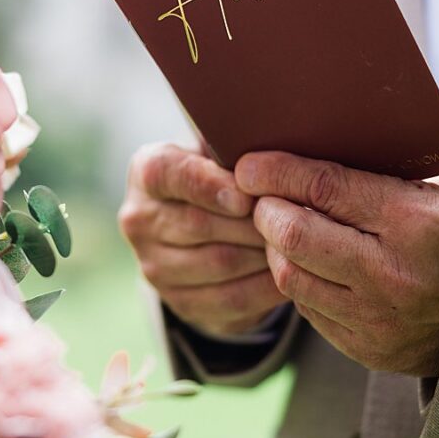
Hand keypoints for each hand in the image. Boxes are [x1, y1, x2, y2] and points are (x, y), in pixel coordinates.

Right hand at [118, 143, 285, 335]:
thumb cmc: (225, 177)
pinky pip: (231, 298)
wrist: (206, 232)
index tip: (246, 196)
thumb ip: (235, 143)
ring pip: (219, 263)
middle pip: (199, 224)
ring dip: (264, 254)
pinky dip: (266, 287)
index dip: (208, 185)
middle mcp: (139, 219)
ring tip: (298, 244)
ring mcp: (154, 266)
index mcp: (147, 171)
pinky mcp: (179, 302)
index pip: (169, 174)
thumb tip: (270, 135)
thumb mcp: (220, 151)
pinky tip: (292, 274)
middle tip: (293, 220)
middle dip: (251, 223)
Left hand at [234, 151, 438, 377]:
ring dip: (275, 248)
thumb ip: (372, 174)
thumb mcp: (431, 188)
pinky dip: (298, 281)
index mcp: (414, 221)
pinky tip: (305, 264)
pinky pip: (308, 309)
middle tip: (261, 199)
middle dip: (266, 211)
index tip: (249, 165)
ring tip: (280, 230)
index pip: (326, 188)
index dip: (277, 172)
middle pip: (296, 236)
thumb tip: (296, 151)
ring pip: (292, 277)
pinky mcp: (366, 347)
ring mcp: (379, 317)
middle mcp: (394, 273)